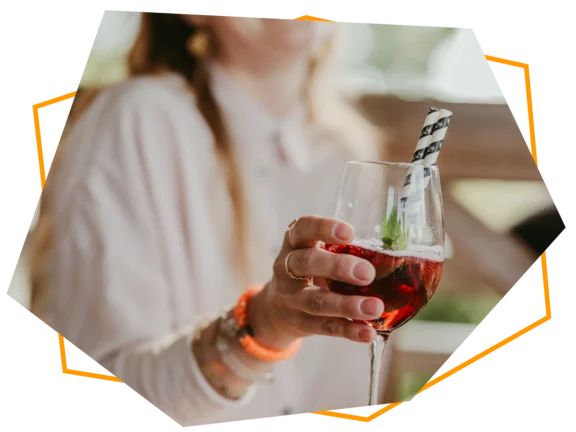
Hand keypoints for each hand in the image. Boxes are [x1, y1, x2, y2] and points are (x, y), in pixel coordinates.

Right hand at [248, 216, 383, 350]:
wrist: (275, 311)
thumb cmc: (309, 272)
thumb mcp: (316, 253)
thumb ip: (343, 250)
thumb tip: (400, 250)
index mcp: (294, 243)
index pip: (302, 228)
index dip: (323, 228)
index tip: (349, 233)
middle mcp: (286, 268)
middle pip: (306, 263)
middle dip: (337, 267)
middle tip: (367, 273)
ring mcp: (290, 298)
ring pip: (315, 301)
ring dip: (346, 305)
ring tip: (375, 307)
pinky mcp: (299, 323)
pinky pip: (324, 327)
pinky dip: (348, 330)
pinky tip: (368, 332)